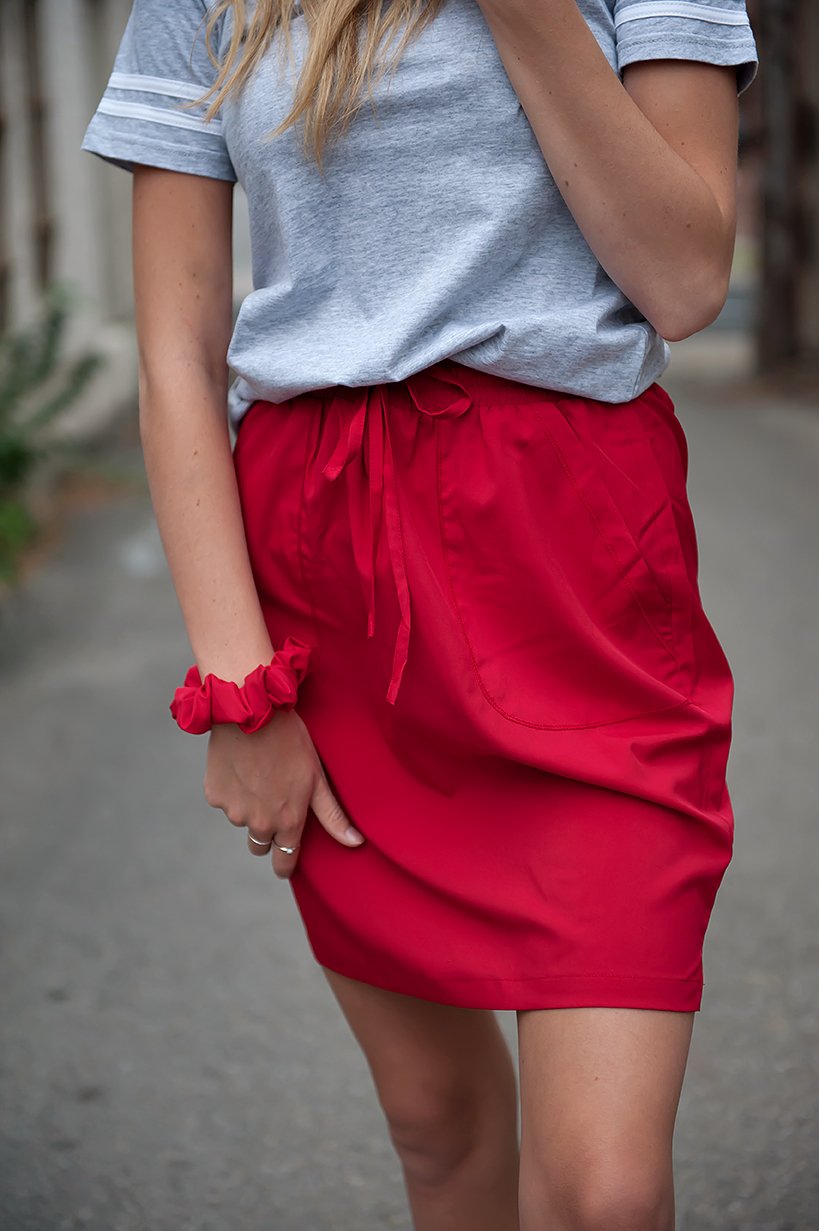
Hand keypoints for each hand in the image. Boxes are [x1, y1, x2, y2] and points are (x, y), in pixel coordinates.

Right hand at [203, 709, 364, 877]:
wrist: (251, 713)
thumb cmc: (291, 741)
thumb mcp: (317, 777)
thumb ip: (333, 816)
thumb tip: (356, 843)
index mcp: (288, 822)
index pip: (284, 863)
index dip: (285, 865)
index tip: (285, 863)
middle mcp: (259, 824)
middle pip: (260, 845)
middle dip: (267, 833)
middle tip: (274, 804)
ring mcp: (233, 811)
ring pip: (242, 820)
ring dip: (249, 807)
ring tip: (260, 775)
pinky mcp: (213, 795)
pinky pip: (224, 800)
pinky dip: (231, 790)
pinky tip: (241, 766)